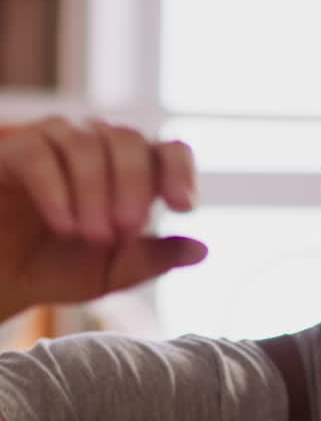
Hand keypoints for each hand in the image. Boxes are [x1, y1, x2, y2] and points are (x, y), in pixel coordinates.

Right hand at [0, 117, 206, 321]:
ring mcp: (54, 142)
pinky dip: (56, 189)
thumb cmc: (56, 269)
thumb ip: (152, 261)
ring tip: (91, 237)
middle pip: (130, 141)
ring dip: (94, 190)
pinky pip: (39, 153)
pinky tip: (64, 225)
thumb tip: (201, 250)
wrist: (1, 279)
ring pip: (86, 142)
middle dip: (132, 186)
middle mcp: (97, 148)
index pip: (169, 152)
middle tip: (123, 231)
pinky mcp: (14, 150)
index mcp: (132, 174)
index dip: (181, 172)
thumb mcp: (111, 273)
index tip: (183, 207)